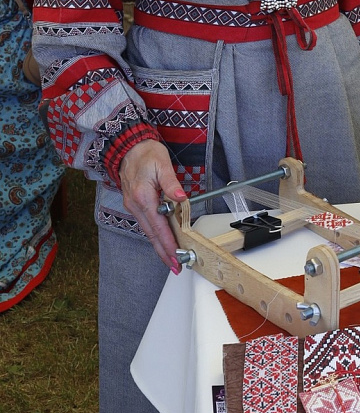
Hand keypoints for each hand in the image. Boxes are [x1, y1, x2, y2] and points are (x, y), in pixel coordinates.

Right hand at [119, 139, 187, 271]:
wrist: (128, 146)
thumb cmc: (146, 153)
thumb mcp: (162, 163)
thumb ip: (171, 182)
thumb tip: (180, 197)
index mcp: (143, 196)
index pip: (158, 226)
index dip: (167, 243)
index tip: (175, 255)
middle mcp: (135, 204)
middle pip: (151, 234)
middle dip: (163, 252)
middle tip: (174, 266)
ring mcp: (133, 205)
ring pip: (147, 231)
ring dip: (159, 245)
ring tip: (170, 258)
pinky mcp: (134, 204)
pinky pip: (145, 223)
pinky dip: (154, 235)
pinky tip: (161, 241)